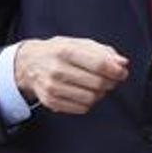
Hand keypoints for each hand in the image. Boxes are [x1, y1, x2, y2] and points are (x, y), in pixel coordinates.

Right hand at [13, 37, 128, 114]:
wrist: (29, 64)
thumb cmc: (58, 52)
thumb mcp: (79, 43)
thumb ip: (103, 51)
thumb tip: (122, 63)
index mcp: (66, 51)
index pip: (99, 64)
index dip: (115, 71)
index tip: (122, 72)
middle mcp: (57, 69)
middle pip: (97, 83)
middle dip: (110, 83)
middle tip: (111, 79)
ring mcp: (53, 87)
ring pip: (91, 98)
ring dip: (100, 94)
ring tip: (97, 86)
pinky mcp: (51, 101)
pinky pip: (81, 108)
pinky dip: (89, 102)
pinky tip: (85, 93)